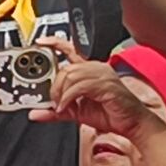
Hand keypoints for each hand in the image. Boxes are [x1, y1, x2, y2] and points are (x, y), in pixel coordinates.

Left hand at [30, 40, 165, 140]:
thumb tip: (35, 113)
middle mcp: (96, 68)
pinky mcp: (106, 84)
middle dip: (54, 87)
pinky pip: (79, 86)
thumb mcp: (75, 112)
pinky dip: (68, 98)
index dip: (55, 43)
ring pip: (71, 75)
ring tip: (61, 106)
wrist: (130, 123)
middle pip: (66, 68)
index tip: (41, 42)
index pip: (71, 51)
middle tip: (54, 102)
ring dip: (61, 93)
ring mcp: (102, 74)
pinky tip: (66, 107)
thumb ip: (55, 111)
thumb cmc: (109, 113)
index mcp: (89, 71)